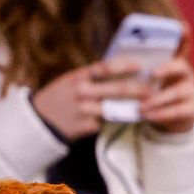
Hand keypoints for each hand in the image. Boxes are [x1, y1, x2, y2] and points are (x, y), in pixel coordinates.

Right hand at [31, 57, 147, 139]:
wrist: (40, 120)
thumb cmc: (62, 95)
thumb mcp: (72, 80)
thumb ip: (93, 76)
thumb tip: (122, 68)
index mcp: (79, 77)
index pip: (104, 68)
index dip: (123, 66)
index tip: (139, 65)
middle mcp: (82, 93)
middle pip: (115, 90)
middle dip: (137, 90)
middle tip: (153, 90)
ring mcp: (84, 111)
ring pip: (115, 108)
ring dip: (132, 108)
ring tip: (147, 105)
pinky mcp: (86, 127)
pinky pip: (107, 122)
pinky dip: (117, 119)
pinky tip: (128, 117)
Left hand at [141, 57, 193, 133]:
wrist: (173, 116)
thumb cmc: (159, 94)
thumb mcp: (154, 85)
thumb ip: (147, 80)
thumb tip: (130, 77)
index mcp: (179, 69)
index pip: (178, 64)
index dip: (166, 67)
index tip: (151, 73)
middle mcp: (190, 78)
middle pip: (181, 77)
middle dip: (161, 81)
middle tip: (141, 92)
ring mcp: (193, 93)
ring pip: (177, 93)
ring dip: (157, 101)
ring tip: (140, 108)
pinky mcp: (193, 109)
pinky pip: (178, 111)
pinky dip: (162, 114)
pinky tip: (149, 117)